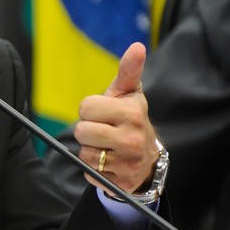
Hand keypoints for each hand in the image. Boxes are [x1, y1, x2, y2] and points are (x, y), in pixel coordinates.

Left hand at [74, 42, 158, 193]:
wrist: (148, 160)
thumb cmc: (131, 120)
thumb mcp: (130, 95)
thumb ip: (129, 70)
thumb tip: (137, 46)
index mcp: (132, 113)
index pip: (86, 107)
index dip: (90, 110)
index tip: (104, 113)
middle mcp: (132, 139)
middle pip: (82, 131)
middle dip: (88, 131)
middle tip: (104, 131)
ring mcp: (127, 164)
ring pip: (84, 154)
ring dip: (90, 151)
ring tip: (107, 147)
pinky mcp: (118, 183)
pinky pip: (88, 173)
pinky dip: (93, 169)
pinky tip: (109, 163)